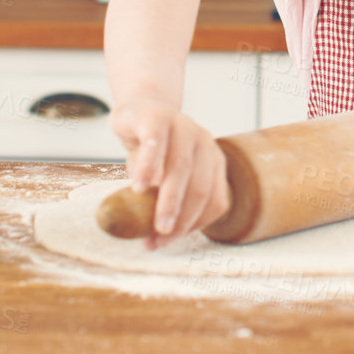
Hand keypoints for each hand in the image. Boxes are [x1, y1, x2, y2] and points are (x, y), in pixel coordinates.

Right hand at [110, 97, 231, 248]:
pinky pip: (155, 145)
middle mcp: (205, 143)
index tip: (168, 242)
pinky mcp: (158, 118)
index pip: (215, 200)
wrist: (138, 111)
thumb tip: (152, 242)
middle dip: (182, 218)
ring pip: (181, 169)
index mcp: (214, 161)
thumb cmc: (154, 153)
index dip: (194, 225)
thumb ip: (162, 203)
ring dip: (168, 201)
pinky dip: (148, 168)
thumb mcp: (162, 179)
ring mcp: (184, 127)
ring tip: (153, 223)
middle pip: (200, 187)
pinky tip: (138, 187)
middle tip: (162, 238)